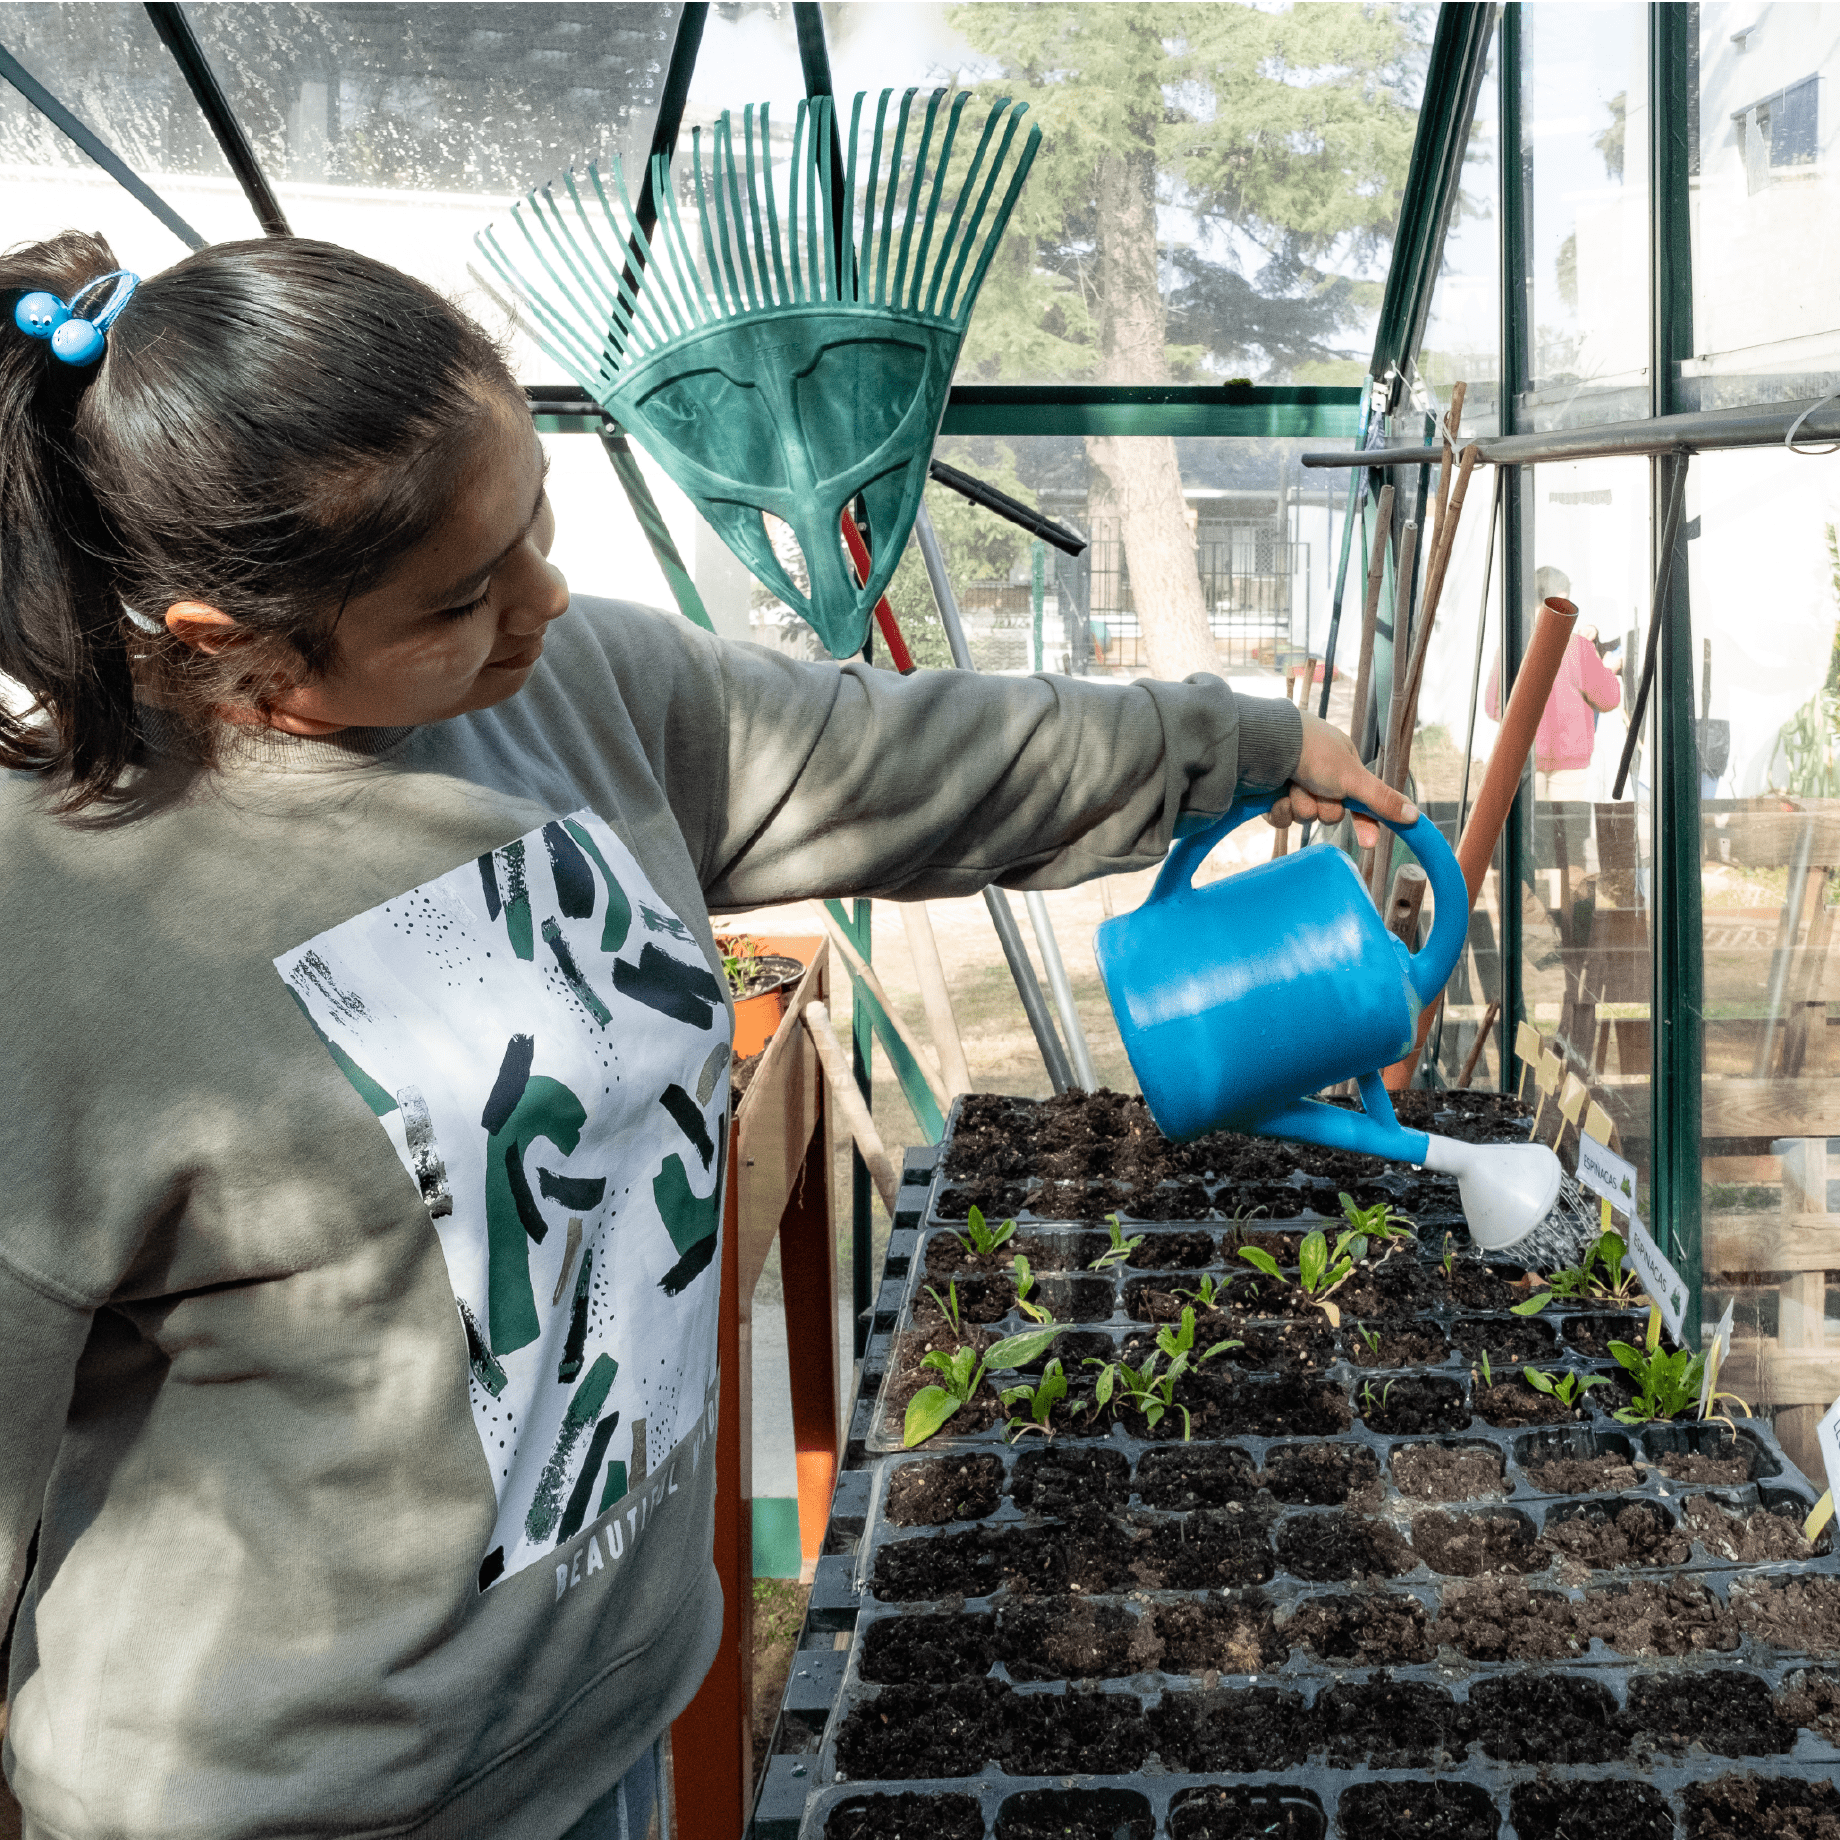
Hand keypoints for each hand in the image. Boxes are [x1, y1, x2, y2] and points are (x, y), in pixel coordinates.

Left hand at [1270, 711, 1417, 849]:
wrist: (1264, 746)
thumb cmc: (1313, 753)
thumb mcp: (1353, 777)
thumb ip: (1381, 799)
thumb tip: (1415, 816)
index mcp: (1341, 764)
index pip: (1360, 802)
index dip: (1365, 822)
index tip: (1369, 843)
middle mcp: (1317, 774)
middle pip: (1329, 812)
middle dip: (1323, 807)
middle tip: (1316, 789)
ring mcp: (1292, 784)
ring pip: (1305, 816)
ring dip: (1300, 806)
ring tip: (1292, 786)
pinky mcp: (1268, 795)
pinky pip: (1282, 819)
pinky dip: (1280, 810)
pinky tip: (1275, 796)